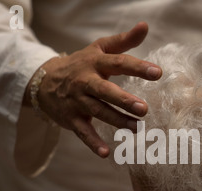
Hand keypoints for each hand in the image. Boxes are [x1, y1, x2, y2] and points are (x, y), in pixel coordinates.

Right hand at [24, 22, 161, 156]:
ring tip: (136, 128)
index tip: (157, 73)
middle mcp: (85, 81)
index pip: (118, 63)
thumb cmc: (81, 64)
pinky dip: (92, 142)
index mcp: (95, 62)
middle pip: (105, 91)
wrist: (44, 81)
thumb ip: (124, 41)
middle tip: (143, 108)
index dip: (137, 67)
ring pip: (97, 112)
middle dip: (123, 100)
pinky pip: (82, 132)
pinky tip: (105, 153)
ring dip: (116, 121)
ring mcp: (77, 101)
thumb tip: (145, 26)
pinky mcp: (71, 118)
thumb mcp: (99, 49)